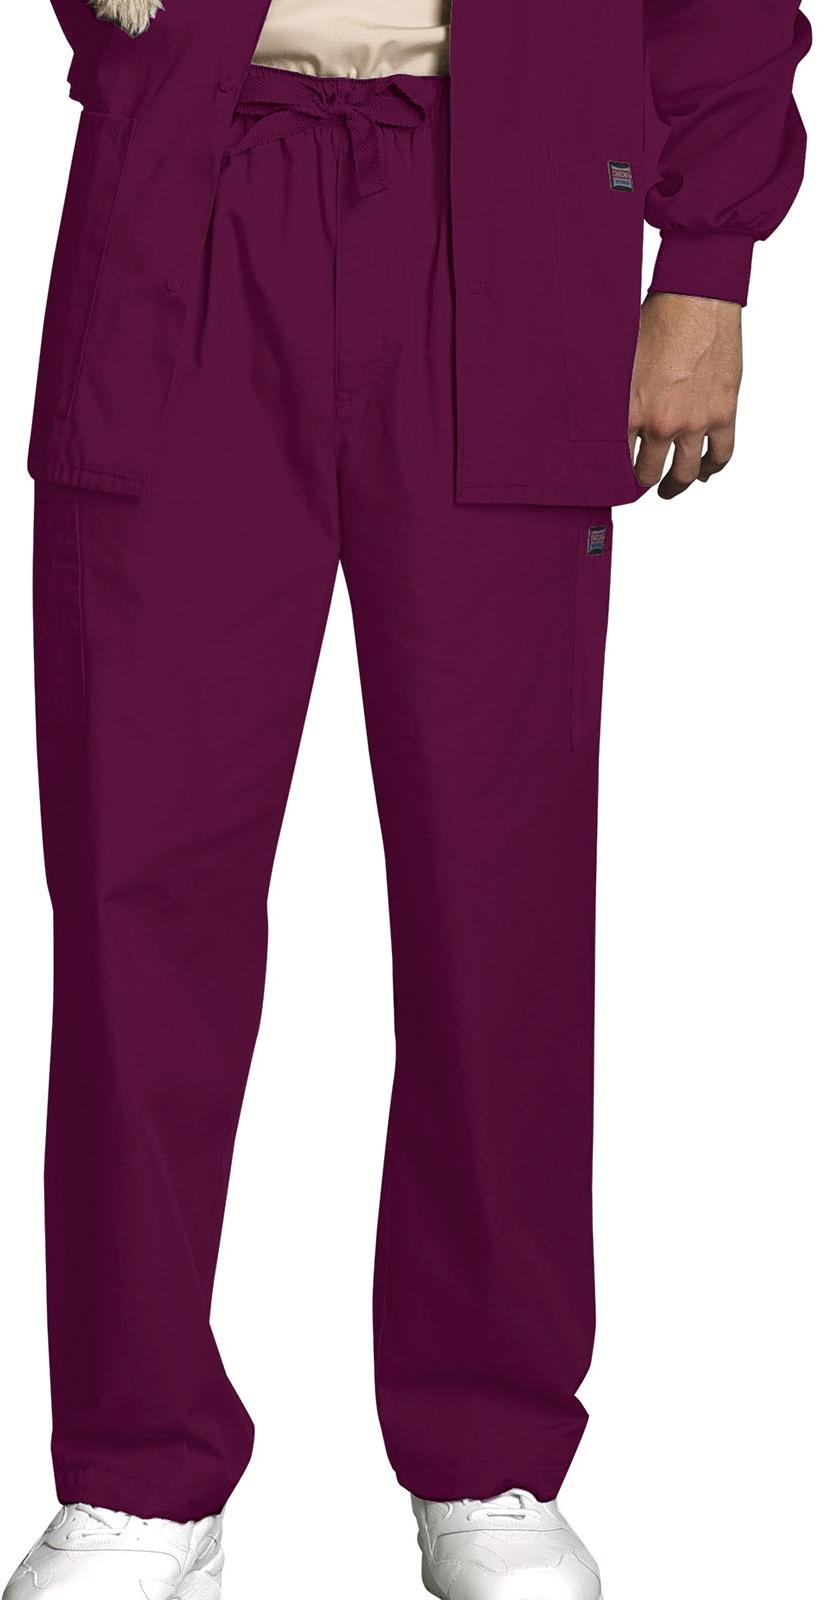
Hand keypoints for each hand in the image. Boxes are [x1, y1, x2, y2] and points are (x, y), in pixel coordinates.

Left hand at [629, 293, 742, 498]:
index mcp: (631, 412)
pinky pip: (721, 455)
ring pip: (685, 472)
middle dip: (642, 482)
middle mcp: (662, 423)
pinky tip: (704, 473)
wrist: (697, 300)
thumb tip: (591, 411)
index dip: (611, 472)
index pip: (615, 459)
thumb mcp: (618, 360)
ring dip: (675, 485)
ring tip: (669, 489)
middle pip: (648, 472)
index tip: (609, 477)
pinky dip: (712, 468)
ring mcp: (695, 422)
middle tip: (639, 483)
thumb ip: (609, 393)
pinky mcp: (723, 413)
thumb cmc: (655, 320)